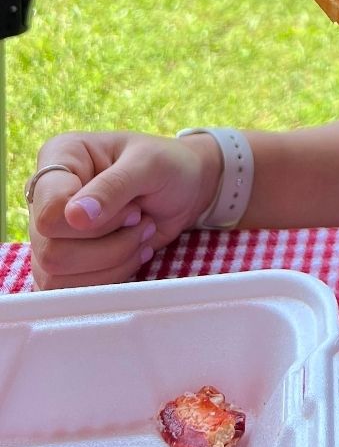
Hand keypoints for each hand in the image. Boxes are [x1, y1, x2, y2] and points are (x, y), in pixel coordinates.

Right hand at [27, 131, 220, 289]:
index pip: (49, 211)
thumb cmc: (167, 165)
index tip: (132, 208)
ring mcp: (50, 231)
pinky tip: (134, 251)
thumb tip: (75, 217)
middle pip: (51, 251)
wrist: (185, 188)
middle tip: (139, 218)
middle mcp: (45, 195)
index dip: (92, 223)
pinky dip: (112, 276)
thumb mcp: (150, 164)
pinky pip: (72, 289)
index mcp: (60, 157)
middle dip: (109, 243)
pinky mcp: (63, 261)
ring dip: (113, 260)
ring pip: (58, 275)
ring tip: (141, 232)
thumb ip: (114, 187)